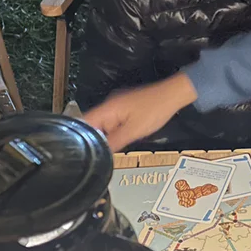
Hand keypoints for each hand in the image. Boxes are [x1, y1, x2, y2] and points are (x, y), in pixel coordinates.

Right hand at [81, 73, 197, 151]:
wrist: (173, 95)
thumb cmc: (154, 110)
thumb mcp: (134, 131)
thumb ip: (115, 142)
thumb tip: (100, 153)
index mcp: (107, 109)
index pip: (84, 122)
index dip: (78, 137)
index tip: (78, 151)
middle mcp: (109, 105)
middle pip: (93, 125)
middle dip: (94, 139)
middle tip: (93, 156)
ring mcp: (117, 105)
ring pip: (105, 125)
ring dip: (106, 136)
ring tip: (106, 151)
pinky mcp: (125, 108)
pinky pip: (114, 122)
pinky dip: (115, 132)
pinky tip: (120, 141)